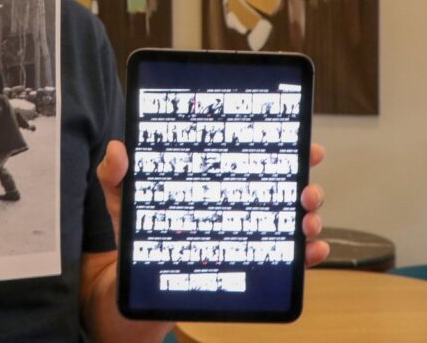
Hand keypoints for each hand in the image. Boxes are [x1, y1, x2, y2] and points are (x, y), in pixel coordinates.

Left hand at [96, 141, 329, 266]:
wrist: (132, 281)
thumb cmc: (135, 231)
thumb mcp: (123, 198)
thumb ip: (116, 173)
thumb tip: (118, 149)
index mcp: (216, 180)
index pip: (255, 158)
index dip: (287, 147)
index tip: (306, 144)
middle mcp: (238, 204)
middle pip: (285, 189)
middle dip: (306, 185)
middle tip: (304, 190)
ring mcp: (246, 235)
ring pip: (293, 222)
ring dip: (309, 219)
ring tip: (305, 221)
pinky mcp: (248, 267)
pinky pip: (286, 262)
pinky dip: (306, 257)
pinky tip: (310, 252)